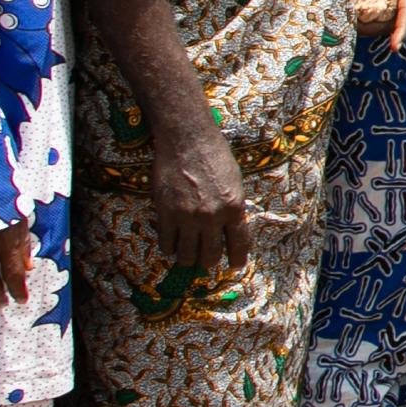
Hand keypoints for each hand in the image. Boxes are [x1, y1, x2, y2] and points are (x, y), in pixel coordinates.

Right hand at [149, 127, 252, 273]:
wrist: (187, 140)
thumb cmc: (214, 156)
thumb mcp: (234, 183)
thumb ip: (232, 207)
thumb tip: (229, 229)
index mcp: (234, 208)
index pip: (239, 244)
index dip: (237, 259)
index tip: (234, 266)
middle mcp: (212, 216)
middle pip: (210, 254)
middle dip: (208, 262)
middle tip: (206, 262)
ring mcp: (188, 216)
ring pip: (187, 254)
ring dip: (187, 259)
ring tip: (187, 257)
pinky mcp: (166, 213)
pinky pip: (166, 242)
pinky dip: (169, 247)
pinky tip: (171, 245)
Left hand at [349, 0, 405, 52]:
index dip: (402, 29)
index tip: (396, 46)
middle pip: (399, 23)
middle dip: (382, 34)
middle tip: (359, 31)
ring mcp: (397, 3)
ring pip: (389, 26)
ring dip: (373, 30)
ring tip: (353, 25)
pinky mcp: (388, 8)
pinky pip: (380, 23)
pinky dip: (368, 26)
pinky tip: (354, 22)